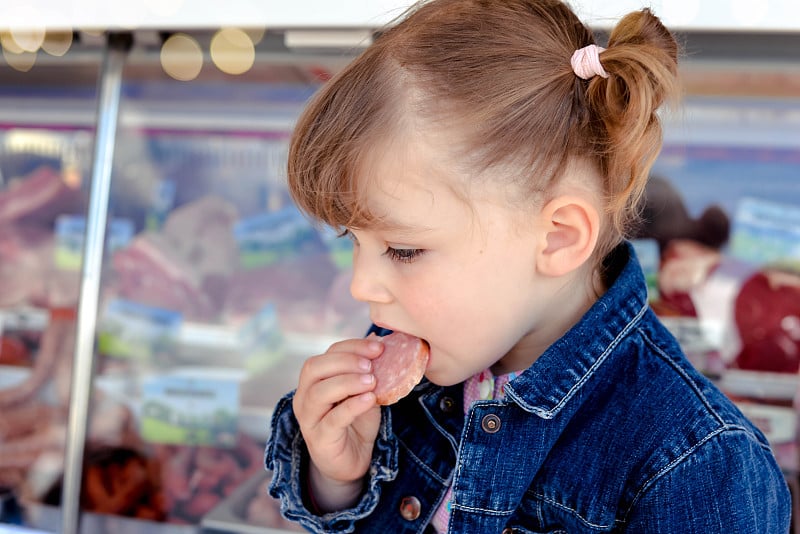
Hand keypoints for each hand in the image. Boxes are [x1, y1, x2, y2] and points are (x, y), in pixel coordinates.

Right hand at [292, 338, 382, 510]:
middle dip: (345, 361)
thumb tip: (377, 338)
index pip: (327, 354)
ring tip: (371, 382)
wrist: (352, 462)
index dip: (352, 347)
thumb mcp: (364, 392)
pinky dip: (352, 406)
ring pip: (319, 393)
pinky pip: (332, 419)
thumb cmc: (356, 423)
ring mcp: (309, 418)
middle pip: (314, 368)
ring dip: (347, 382)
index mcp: (314, 381)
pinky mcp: (319, 439)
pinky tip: (369, 399)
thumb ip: (367, 370)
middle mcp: (305, 396)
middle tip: (371, 366)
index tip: (378, 347)